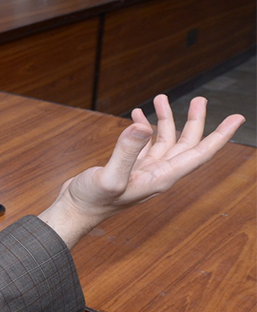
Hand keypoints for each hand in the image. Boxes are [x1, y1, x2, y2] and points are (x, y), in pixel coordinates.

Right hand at [39, 95, 243, 247]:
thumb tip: (141, 126)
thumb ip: (126, 151)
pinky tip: (137, 117)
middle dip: (195, 121)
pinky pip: (144, 145)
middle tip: (200, 100)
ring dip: (165, 120)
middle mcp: (158, 174)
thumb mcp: (109, 176)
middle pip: (186, 144)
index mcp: (161, 177)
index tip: (236, 119)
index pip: (199, 153)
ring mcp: (144, 171)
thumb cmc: (91, 201)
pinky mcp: (129, 168)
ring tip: (160, 99)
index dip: (219, 135)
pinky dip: (143, 128)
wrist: (73, 212)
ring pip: (164, 141)